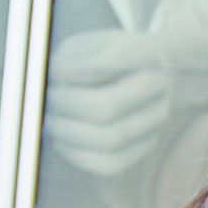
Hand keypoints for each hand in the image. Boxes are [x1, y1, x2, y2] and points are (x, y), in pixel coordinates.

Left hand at [42, 30, 179, 179]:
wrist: (145, 76)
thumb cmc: (110, 58)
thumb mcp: (92, 44)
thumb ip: (75, 58)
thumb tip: (54, 82)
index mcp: (150, 57)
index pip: (109, 65)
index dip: (74, 73)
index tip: (53, 73)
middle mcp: (161, 93)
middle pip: (107, 107)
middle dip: (66, 105)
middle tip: (45, 100)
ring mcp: (156, 125)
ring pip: (109, 140)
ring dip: (68, 132)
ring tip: (49, 121)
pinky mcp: (144, 149)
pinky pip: (109, 164)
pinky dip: (78, 155)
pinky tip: (61, 141)